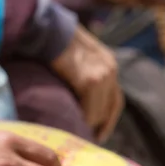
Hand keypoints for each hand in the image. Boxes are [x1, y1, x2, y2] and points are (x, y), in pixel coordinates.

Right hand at [51, 26, 122, 142]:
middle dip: (100, 123)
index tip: (100, 132)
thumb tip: (76, 88)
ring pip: (100, 111)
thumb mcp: (78, 53)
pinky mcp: (89, 81)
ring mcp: (101, 76)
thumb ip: (83, 68)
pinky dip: (83, 119)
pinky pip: (89, 109)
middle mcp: (110, 69)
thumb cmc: (55, 39)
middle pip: (110, 107)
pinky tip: (74, 122)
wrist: (48, 29)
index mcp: (108, 62)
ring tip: (78, 132)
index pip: (115, 98)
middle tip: (87, 136)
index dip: (108, 117)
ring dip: (90, 123)